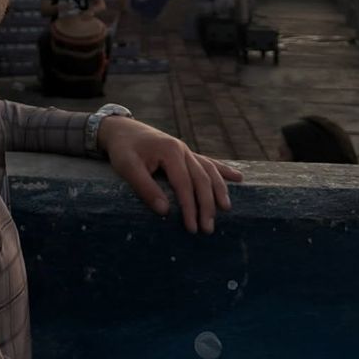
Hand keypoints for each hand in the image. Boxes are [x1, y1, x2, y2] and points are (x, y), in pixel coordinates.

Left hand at [97, 117, 242, 233]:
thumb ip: (145, 188)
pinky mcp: (185, 152)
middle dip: (207, 205)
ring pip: (209, 171)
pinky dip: (222, 171)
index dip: (189, 207)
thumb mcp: (127, 167)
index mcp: (170, 152)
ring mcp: (186, 150)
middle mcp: (182, 149)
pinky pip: (208, 162)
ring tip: (226, 209)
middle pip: (201, 179)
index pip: (184, 184)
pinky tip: (238, 178)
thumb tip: (165, 211)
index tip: (192, 227)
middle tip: (208, 229)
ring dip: (219, 190)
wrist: (121, 128)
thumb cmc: (123, 149)